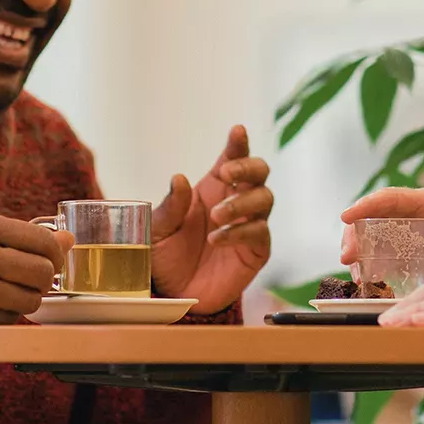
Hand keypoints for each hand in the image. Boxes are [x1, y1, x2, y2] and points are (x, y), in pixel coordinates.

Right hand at [0, 213, 73, 324]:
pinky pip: (10, 318)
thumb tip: (69, 240)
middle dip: (47, 277)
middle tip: (38, 277)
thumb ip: (20, 233)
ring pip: (31, 300)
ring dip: (30, 297)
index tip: (53, 258)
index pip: (43, 241)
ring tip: (14, 289)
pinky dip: (9, 312)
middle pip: (42, 273)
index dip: (56, 253)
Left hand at [151, 125, 273, 314]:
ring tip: (216, 216)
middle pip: (260, 171)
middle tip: (227, 173)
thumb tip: (179, 178)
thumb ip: (170, 207)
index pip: (233, 157)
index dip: (238, 143)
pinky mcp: (256, 250)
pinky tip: (216, 239)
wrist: (174, 292)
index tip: (237, 130)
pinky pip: (259, 233)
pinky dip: (240, 232)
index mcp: (215, 186)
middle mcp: (236, 200)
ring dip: (242, 202)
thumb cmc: (167, 254)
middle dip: (248, 166)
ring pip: (265, 199)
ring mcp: (250, 224)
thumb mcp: (157, 229)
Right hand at [338, 186, 423, 278]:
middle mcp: (412, 211)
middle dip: (355, 233)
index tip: (347, 216)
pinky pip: (380, 248)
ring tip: (355, 272)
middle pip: (373, 215)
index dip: (366, 205)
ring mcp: (405, 227)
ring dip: (359, 250)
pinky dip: (369, 261)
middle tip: (347, 256)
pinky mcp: (404, 244)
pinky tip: (366, 278)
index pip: (391, 198)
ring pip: (372, 232)